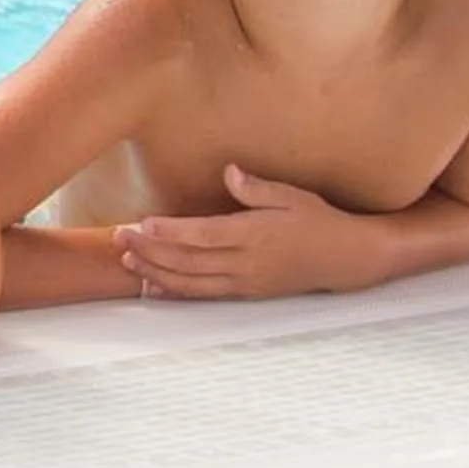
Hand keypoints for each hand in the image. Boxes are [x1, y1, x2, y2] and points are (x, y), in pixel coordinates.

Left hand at [115, 164, 362, 299]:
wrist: (349, 259)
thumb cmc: (319, 221)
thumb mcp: (292, 197)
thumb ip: (257, 188)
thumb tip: (229, 172)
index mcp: (255, 234)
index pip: (205, 234)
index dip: (172, 231)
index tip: (143, 223)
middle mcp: (247, 262)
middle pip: (190, 260)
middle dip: (151, 250)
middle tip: (119, 237)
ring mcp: (246, 281)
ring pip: (193, 281)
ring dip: (157, 272)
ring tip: (127, 260)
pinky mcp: (248, 293)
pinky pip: (206, 295)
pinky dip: (177, 293)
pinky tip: (153, 287)